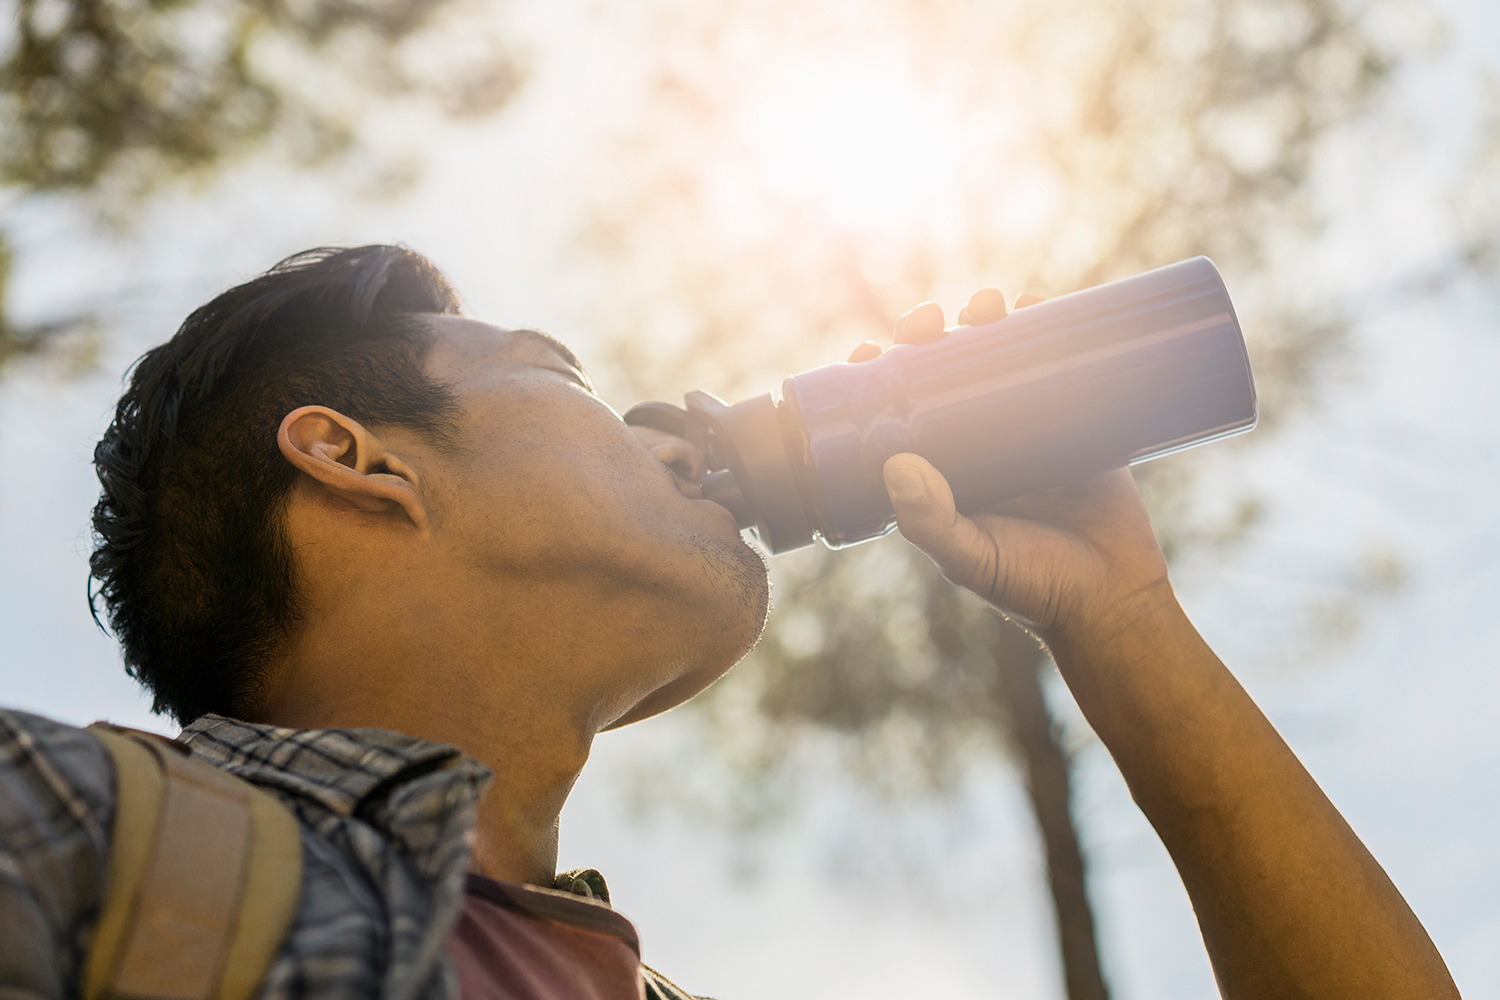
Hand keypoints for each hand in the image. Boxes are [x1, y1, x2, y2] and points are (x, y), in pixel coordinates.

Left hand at [850, 288, 1171, 645]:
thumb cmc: (1032, 590)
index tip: (868, 351)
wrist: (1113, 603)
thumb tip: (895, 465)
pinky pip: (1063, 368)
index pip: (897, 413)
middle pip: (945, 373)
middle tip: (929, 320)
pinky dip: (1050, 330)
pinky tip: (1038, 303)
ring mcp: (1032, 430)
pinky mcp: (1083, 424)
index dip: (879, 377)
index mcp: (941, 473)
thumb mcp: (971, 559)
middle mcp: (980, 445)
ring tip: (988, 305)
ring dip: (987, 321)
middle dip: (932, 336)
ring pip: (1001, 360)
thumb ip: (932, 523)